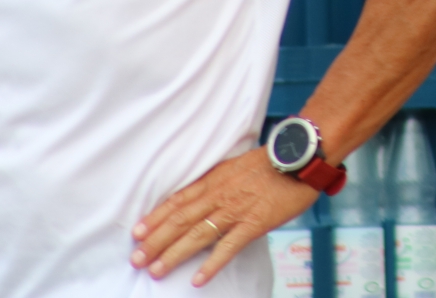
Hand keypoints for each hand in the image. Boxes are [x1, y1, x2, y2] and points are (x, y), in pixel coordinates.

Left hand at [132, 148, 317, 286]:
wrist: (299, 157)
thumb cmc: (271, 161)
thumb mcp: (236, 165)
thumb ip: (218, 181)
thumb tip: (202, 194)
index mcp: (214, 180)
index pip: (178, 201)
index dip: (156, 217)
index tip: (137, 232)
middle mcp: (219, 196)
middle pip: (180, 220)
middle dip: (156, 241)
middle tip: (136, 259)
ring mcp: (235, 210)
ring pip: (197, 234)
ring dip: (174, 254)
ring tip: (155, 271)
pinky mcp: (254, 223)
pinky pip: (228, 247)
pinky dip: (211, 264)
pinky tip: (197, 279)